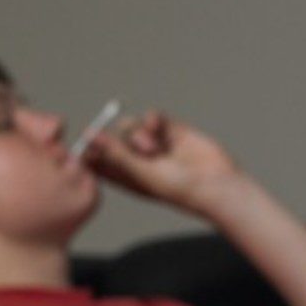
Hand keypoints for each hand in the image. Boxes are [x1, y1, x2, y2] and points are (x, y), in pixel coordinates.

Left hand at [84, 110, 240, 213]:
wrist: (216, 183)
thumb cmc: (178, 188)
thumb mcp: (142, 174)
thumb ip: (116, 154)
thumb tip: (90, 136)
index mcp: (125, 177)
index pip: (97, 160)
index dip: (91, 150)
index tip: (89, 142)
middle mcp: (137, 160)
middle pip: (112, 139)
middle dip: (117, 140)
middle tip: (125, 147)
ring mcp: (154, 144)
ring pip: (130, 126)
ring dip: (138, 133)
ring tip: (154, 148)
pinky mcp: (170, 131)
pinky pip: (151, 117)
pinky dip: (152, 119)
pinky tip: (157, 126)